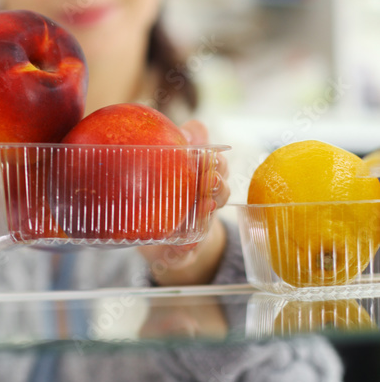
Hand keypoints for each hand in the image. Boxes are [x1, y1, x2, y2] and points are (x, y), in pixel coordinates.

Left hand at [139, 119, 229, 286]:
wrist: (161, 240)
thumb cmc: (168, 193)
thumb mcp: (171, 166)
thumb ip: (183, 143)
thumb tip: (190, 128)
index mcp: (202, 182)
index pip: (218, 169)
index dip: (218, 164)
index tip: (212, 156)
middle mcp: (204, 205)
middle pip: (219, 194)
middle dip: (218, 187)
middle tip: (209, 179)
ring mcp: (195, 230)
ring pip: (206, 223)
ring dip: (206, 215)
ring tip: (203, 208)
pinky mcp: (181, 252)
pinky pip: (185, 254)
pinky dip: (184, 252)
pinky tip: (181, 248)